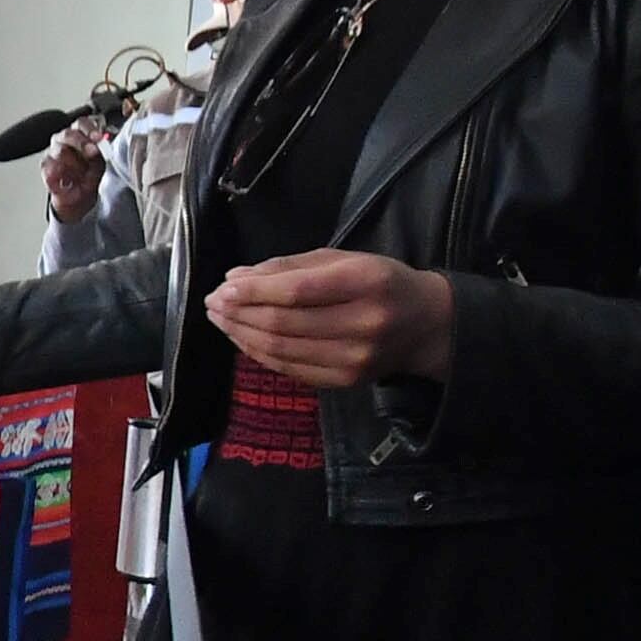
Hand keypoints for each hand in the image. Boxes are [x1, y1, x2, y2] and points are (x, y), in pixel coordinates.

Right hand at [43, 125, 109, 223]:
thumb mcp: (103, 163)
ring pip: (59, 151)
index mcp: (79, 135)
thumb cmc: (93, 177)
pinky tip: (70, 182)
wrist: (83, 198)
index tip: (98, 138)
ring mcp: (52, 155)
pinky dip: (62, 177)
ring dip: (75, 164)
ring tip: (84, 175)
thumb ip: (104, 151)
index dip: (90, 129)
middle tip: (93, 152)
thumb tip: (106, 146)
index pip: (81, 124)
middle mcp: (64, 142)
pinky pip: (50, 170)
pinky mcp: (45, 170)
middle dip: (82, 143)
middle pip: (68, 134)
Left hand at [201, 249, 453, 387]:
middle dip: (240, 313)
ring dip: (242, 334)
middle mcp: (363, 323)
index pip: (298, 292)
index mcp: (365, 283)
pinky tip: (243, 338)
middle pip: (284, 323)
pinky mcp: (345, 381)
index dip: (254, 292)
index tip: (223, 287)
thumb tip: (237, 278)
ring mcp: (354, 358)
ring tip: (221, 319)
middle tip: (214, 303)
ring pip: (281, 349)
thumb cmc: (380, 283)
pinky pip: (290, 369)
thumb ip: (290, 266)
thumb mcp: (344, 259)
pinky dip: (259, 354)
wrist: (426, 326)